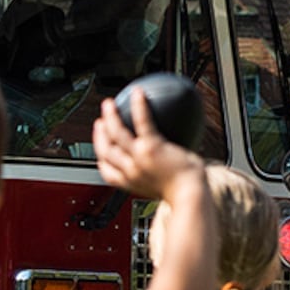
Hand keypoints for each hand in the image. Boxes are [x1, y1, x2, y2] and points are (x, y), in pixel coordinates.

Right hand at [92, 88, 202, 202]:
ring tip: (109, 104)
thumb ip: (159, 178)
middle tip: (100, 122)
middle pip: (105, 150)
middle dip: (99, 135)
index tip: (101, 148)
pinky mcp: (152, 147)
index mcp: (131, 183)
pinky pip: (142, 122)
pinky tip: (138, 93)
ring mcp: (138, 158)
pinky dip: (138, 106)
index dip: (100, 158)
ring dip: (110, 116)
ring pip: (116, 133)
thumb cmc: (184, 194)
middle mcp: (130, 171)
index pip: (107, 172)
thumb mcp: (164, 188)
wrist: (190, 196)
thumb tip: (167, 168)